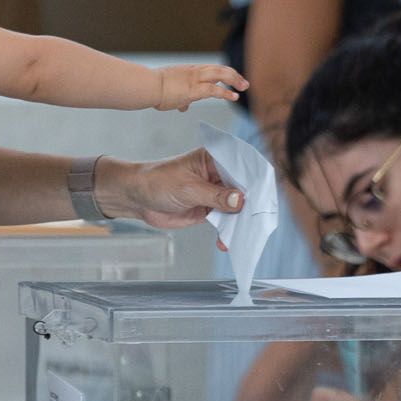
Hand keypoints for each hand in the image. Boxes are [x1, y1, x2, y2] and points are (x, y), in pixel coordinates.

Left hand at [100, 149, 243, 228]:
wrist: (137, 198)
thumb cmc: (157, 181)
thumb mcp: (189, 188)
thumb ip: (216, 195)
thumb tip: (241, 201)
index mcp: (215, 158)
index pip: (242, 167)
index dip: (255, 181)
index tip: (263, 197)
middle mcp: (218, 174)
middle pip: (244, 189)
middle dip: (250, 206)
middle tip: (256, 221)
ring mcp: (214, 193)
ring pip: (236, 208)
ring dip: (240, 222)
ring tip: (242, 235)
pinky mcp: (209, 209)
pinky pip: (225, 221)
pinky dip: (227, 232)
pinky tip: (226, 242)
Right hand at [156, 63, 247, 111]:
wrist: (147, 86)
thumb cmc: (155, 89)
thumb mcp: (170, 91)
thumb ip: (180, 99)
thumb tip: (183, 107)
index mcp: (190, 70)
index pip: (212, 68)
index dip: (224, 73)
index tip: (233, 79)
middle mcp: (195, 71)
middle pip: (220, 68)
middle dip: (234, 75)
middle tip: (244, 82)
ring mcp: (195, 79)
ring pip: (221, 74)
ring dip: (235, 80)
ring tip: (244, 86)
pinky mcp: (194, 89)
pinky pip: (215, 90)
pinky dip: (226, 93)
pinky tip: (234, 97)